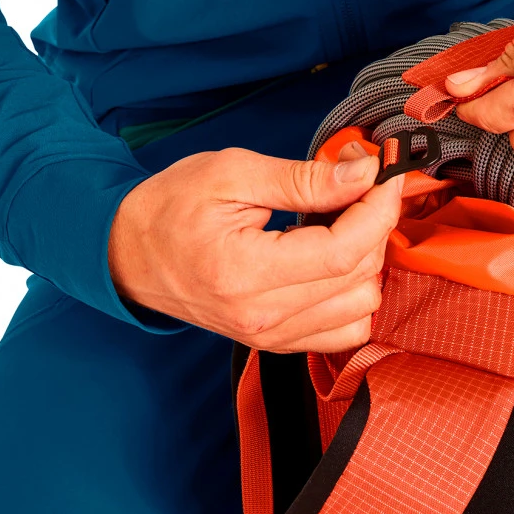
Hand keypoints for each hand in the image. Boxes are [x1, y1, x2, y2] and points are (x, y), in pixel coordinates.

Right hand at [106, 145, 402, 351]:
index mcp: (246, 273)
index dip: (378, 209)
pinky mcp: (273, 342)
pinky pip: (343, 332)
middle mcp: (262, 317)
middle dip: (373, 226)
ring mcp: (268, 336)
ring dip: (366, 262)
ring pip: (361, 310)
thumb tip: (364, 171)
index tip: (385, 173)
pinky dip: (353, 295)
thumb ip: (304, 178)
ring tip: (341, 223)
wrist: (127, 252)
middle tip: (357, 186)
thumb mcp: (233, 172)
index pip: (344, 251)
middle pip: (359, 280)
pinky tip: (333, 260)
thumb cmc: (171, 206)